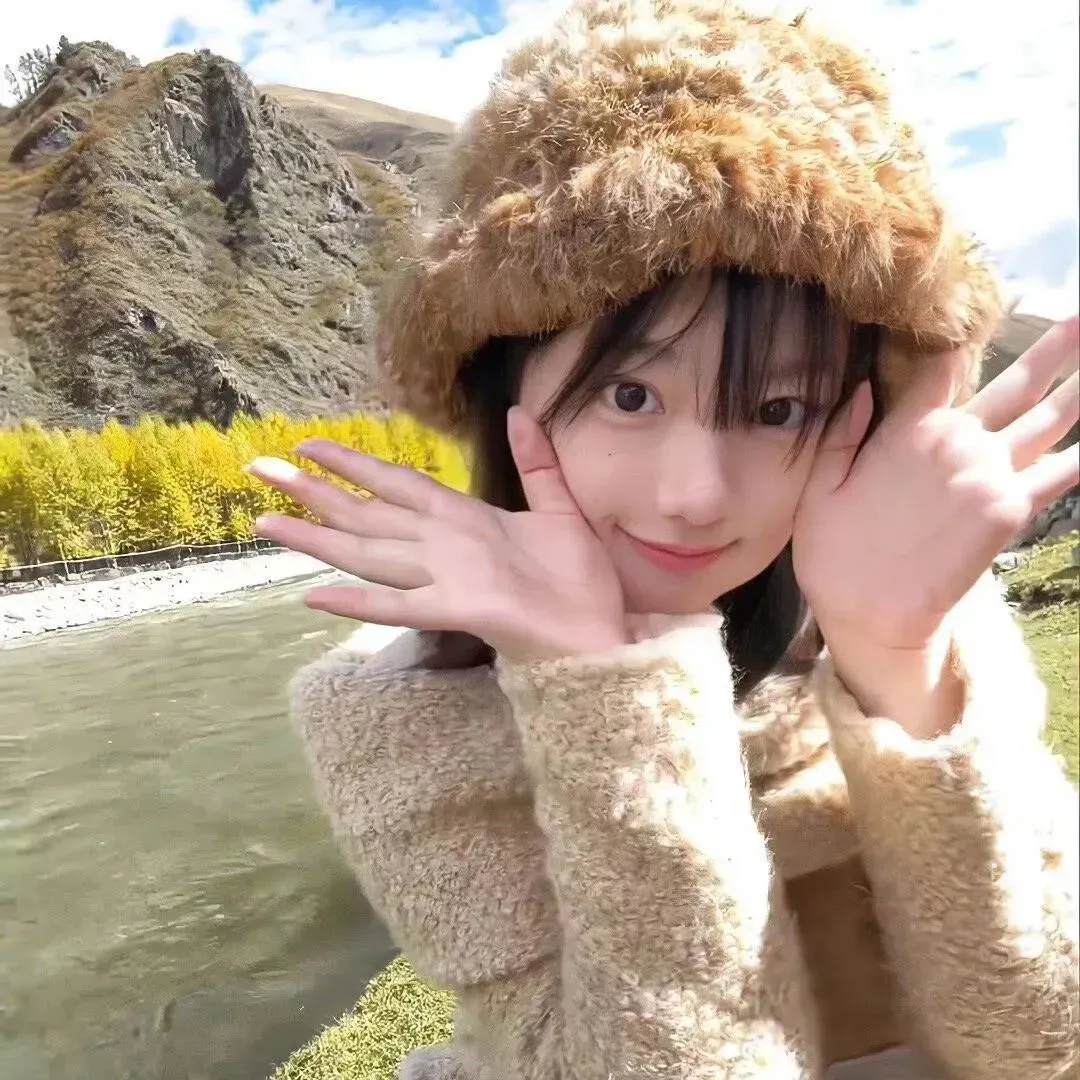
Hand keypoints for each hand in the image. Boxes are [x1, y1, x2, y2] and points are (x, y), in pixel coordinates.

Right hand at [247, 407, 627, 660]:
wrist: (602, 632)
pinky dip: (359, 602)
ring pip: (370, 552)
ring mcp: (447, 578)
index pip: (397, 483)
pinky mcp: (461, 609)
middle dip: (312, 491)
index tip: (309, 442)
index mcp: (463, 519)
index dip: (352, 463)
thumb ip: (536, 462)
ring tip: (267, 522)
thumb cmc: (580, 581)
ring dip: (318, 538)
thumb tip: (518, 411)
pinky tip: (315, 596)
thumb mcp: (560, 507)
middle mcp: (444, 545)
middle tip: (258, 467)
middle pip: (367, 513)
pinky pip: (402, 605)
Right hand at [794, 315, 1078, 655]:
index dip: (964, 341)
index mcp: (908, 430)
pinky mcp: (1011, 509)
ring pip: (1049, 420)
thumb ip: (842, 432)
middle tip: (1079, 320)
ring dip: (1079, 390)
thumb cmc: (835, 551)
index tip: (993, 309)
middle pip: (1016, 385)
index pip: (944, 369)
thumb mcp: (819, 486)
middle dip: (1053, 350)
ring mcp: (990, 473)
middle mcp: (957, 440)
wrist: (873, 612)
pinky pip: (1060, 472)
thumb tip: (863, 388)